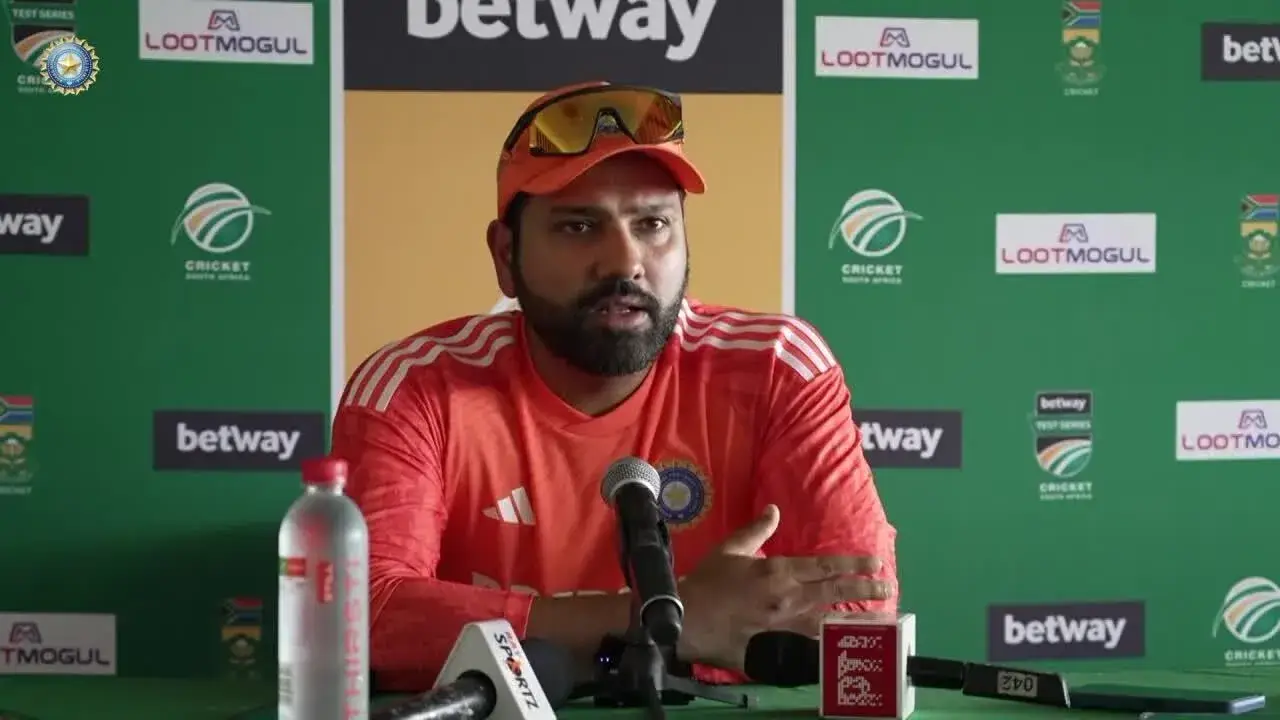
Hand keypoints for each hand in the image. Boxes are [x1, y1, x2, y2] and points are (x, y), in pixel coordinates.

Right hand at [676, 504, 892, 671]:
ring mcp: (785, 626)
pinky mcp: (778, 648)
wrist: (686, 618)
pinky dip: (833, 647)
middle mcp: (788, 598)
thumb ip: (756, 530)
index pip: (824, 566)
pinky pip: (812, 649)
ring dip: (858, 620)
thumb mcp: (730, 549)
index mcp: (778, 571)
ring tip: (883, 619)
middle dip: (865, 590)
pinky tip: (850, 648)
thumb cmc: (707, 582)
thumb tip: (774, 510)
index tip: (875, 563)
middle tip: (888, 588)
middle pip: (835, 593)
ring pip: (831, 623)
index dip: (852, 564)